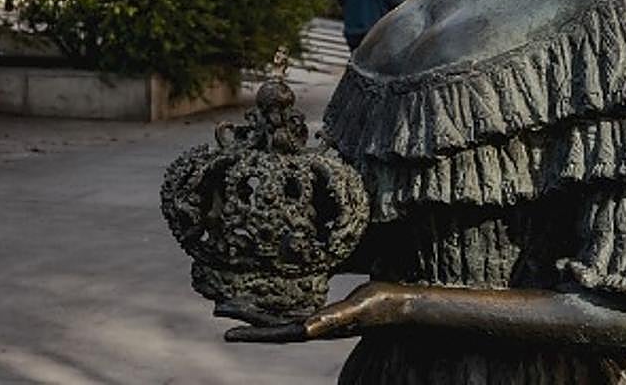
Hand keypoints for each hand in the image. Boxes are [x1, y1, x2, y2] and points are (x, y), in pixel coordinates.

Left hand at [224, 282, 414, 342]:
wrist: (407, 304)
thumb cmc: (385, 305)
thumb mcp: (357, 307)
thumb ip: (331, 318)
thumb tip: (304, 329)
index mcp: (320, 327)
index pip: (278, 331)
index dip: (252, 331)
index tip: (226, 331)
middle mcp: (317, 325)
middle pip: (273, 323)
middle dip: (247, 317)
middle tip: (218, 309)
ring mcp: (322, 317)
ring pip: (282, 313)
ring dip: (259, 308)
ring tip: (236, 301)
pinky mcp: (329, 307)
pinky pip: (296, 304)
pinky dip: (279, 300)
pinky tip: (271, 292)